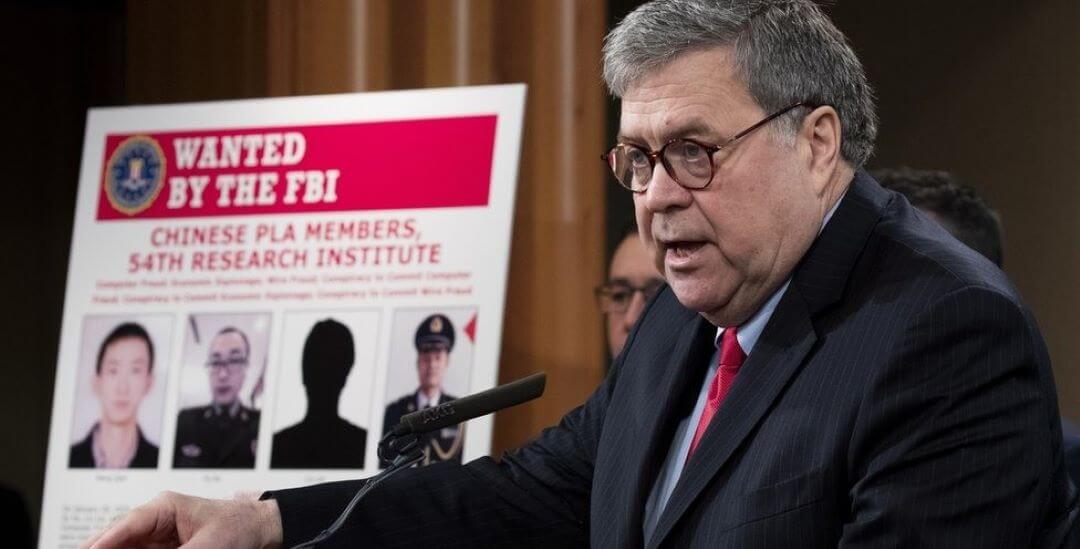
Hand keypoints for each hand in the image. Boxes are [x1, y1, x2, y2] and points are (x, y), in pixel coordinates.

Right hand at [81, 491, 282, 548]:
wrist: (260, 530)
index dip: (103, 542)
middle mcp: (155, 519)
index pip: (127, 525)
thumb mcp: (209, 546)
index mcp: (165, 506)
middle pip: (115, 537)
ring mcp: (155, 535)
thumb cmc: (240, 527)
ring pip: (121, 546)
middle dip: (97, 548)